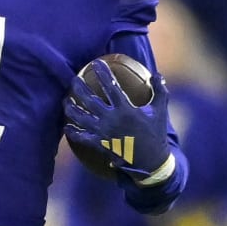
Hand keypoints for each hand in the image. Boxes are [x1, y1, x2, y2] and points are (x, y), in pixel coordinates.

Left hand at [63, 61, 171, 179]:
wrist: (150, 162)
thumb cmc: (156, 134)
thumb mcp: (160, 111)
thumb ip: (160, 91)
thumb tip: (157, 74)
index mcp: (125, 110)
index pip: (111, 87)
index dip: (103, 74)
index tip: (95, 63)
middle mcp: (111, 120)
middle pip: (90, 100)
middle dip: (79, 88)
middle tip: (73, 79)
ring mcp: (103, 133)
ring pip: (81, 118)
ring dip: (71, 108)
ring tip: (65, 100)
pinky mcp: (99, 145)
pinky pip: (82, 137)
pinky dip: (73, 132)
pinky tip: (66, 126)